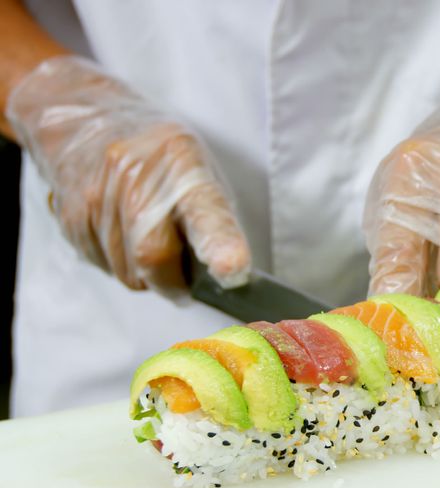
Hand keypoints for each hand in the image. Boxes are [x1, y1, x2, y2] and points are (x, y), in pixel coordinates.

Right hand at [5, 56, 250, 291]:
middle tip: (183, 279)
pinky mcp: (71, 216)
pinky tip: (122, 232)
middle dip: (173, 281)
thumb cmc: (155, 152)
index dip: (220, 244)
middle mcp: (135, 177)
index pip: (204, 211)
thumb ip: (211, 218)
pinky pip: (104, 266)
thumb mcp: (197, 166)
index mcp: (182, 162)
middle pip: (153, 255)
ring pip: (127, 272)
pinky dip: (121, 264)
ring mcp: (96, 195)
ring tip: (148, 237)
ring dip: (146, 274)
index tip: (233, 270)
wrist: (82, 118)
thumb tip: (221, 274)